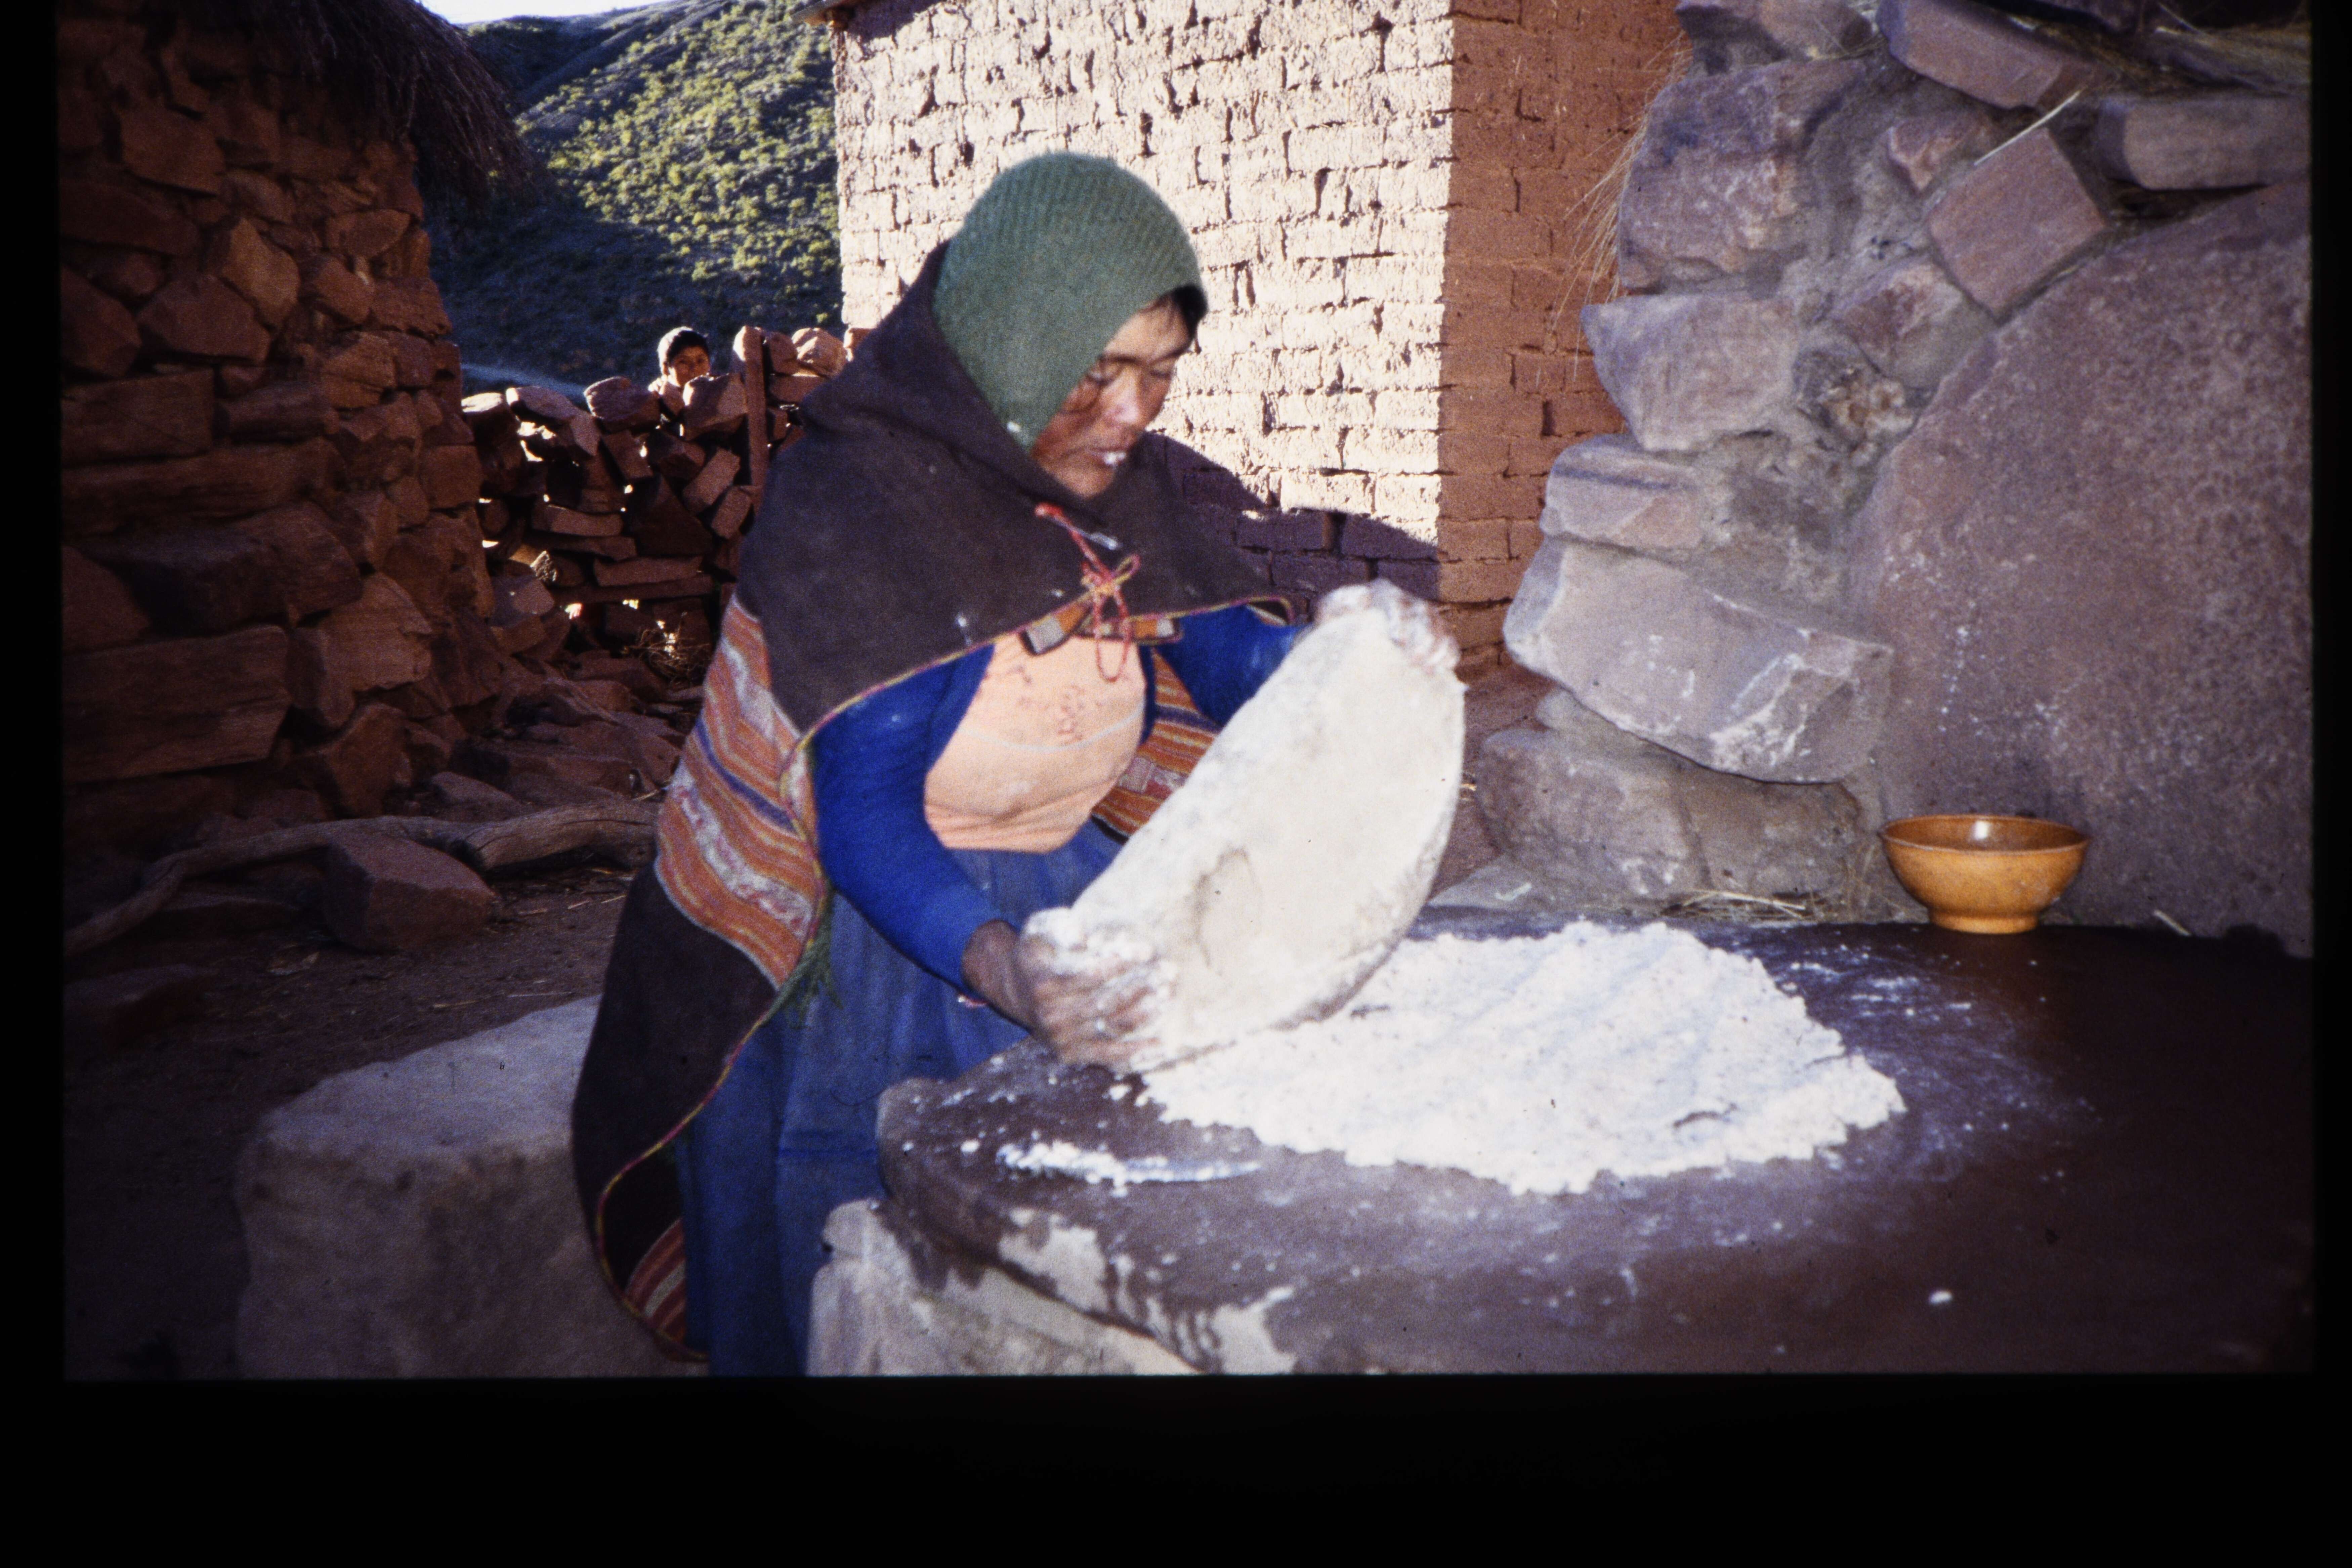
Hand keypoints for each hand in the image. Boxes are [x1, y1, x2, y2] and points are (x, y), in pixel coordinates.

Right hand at [961, 919, 1164, 1066]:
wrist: (1014, 989)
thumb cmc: (1038, 953)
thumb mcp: (1040, 929)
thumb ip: (1060, 927)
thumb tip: (1082, 936)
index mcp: (1045, 983)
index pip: (1089, 974)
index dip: (1120, 962)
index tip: (1146, 950)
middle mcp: (1052, 1015)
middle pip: (1106, 1001)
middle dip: (1141, 985)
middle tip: (1169, 970)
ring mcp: (1062, 1038)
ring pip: (1113, 1026)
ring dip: (1146, 1012)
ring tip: (1168, 995)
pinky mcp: (1072, 1055)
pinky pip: (1109, 1055)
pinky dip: (1136, 1051)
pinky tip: (1161, 1043)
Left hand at [1315, 578, 1458, 678]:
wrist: (1352, 638)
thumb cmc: (1338, 625)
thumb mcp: (1330, 613)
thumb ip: (1334, 607)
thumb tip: (1353, 604)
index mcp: (1382, 592)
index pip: (1395, 601)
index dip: (1399, 619)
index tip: (1397, 640)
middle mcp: (1407, 600)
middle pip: (1422, 614)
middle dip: (1421, 637)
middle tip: (1414, 659)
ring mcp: (1424, 617)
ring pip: (1439, 627)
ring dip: (1436, 648)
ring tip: (1428, 668)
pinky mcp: (1435, 634)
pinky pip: (1448, 641)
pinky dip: (1448, 653)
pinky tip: (1443, 668)